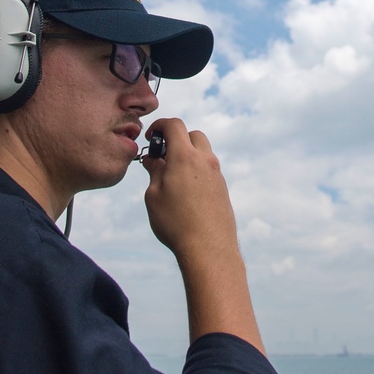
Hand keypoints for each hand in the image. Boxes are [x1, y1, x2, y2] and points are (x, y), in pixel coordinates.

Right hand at [141, 119, 265, 354]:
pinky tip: (186, 191)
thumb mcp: (154, 196)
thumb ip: (154, 172)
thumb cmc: (175, 222)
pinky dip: (196, 170)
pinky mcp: (223, 189)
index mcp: (185, 156)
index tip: (150, 138)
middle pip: (193, 135)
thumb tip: (154, 159)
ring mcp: (217, 174)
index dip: (160, 126)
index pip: (174, 125)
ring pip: (203, 152)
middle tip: (162, 156)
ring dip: (188, 155)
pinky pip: (209, 170)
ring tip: (172, 176)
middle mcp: (205, 160)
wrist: (209, 248)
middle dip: (177, 138)